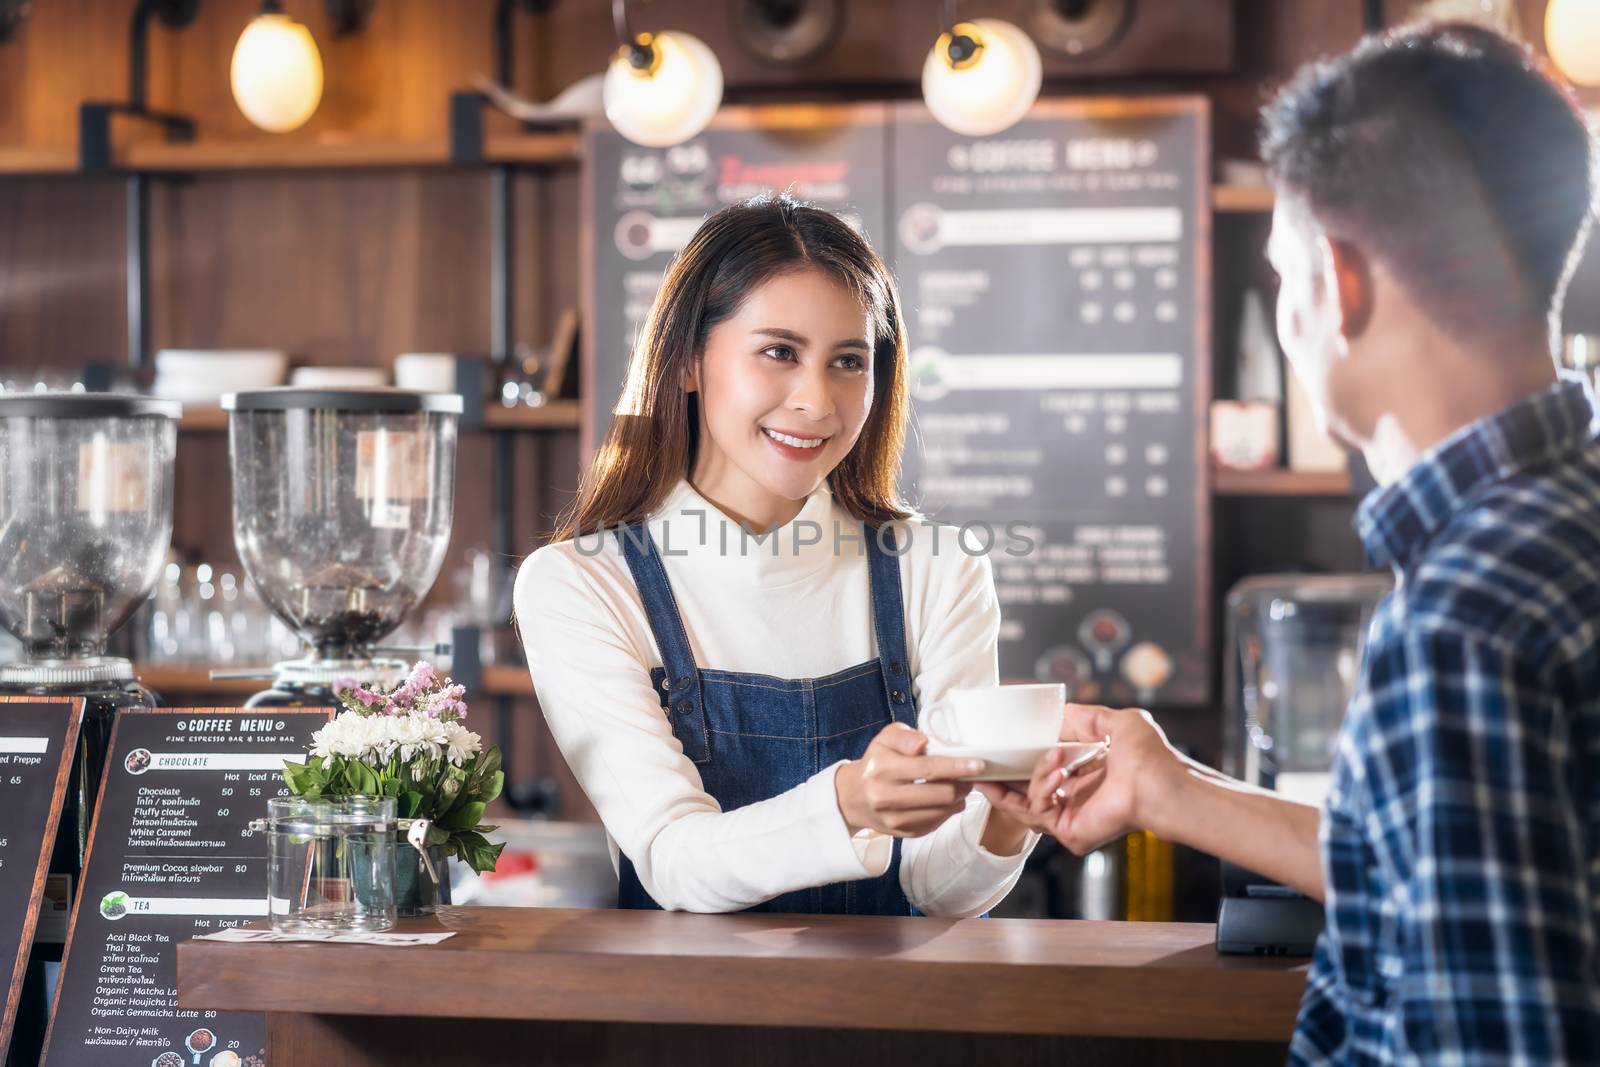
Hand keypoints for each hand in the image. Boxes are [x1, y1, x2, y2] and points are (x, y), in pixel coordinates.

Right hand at [835, 722, 981, 837]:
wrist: (852, 797)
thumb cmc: (876, 762)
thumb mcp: (884, 740)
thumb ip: (905, 736)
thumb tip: (923, 743)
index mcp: (881, 769)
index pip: (927, 769)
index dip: (957, 767)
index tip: (978, 765)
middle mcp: (885, 796)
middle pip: (940, 794)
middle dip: (963, 784)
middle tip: (969, 776)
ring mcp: (894, 819)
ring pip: (942, 811)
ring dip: (958, 798)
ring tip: (959, 787)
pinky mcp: (903, 833)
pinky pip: (936, 823)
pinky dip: (948, 811)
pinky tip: (946, 800)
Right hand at [977, 703, 1185, 854]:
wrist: (1160, 784)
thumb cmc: (1150, 757)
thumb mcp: (1117, 722)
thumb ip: (1088, 717)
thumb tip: (1062, 712)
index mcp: (1085, 778)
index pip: (1043, 774)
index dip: (1020, 762)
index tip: (1000, 749)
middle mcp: (1075, 800)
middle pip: (1024, 794)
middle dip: (1002, 780)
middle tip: (983, 764)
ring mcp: (1070, 817)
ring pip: (1026, 801)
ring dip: (1032, 775)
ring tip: (1052, 757)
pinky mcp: (1068, 830)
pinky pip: (1037, 810)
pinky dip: (1041, 787)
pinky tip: (1057, 770)